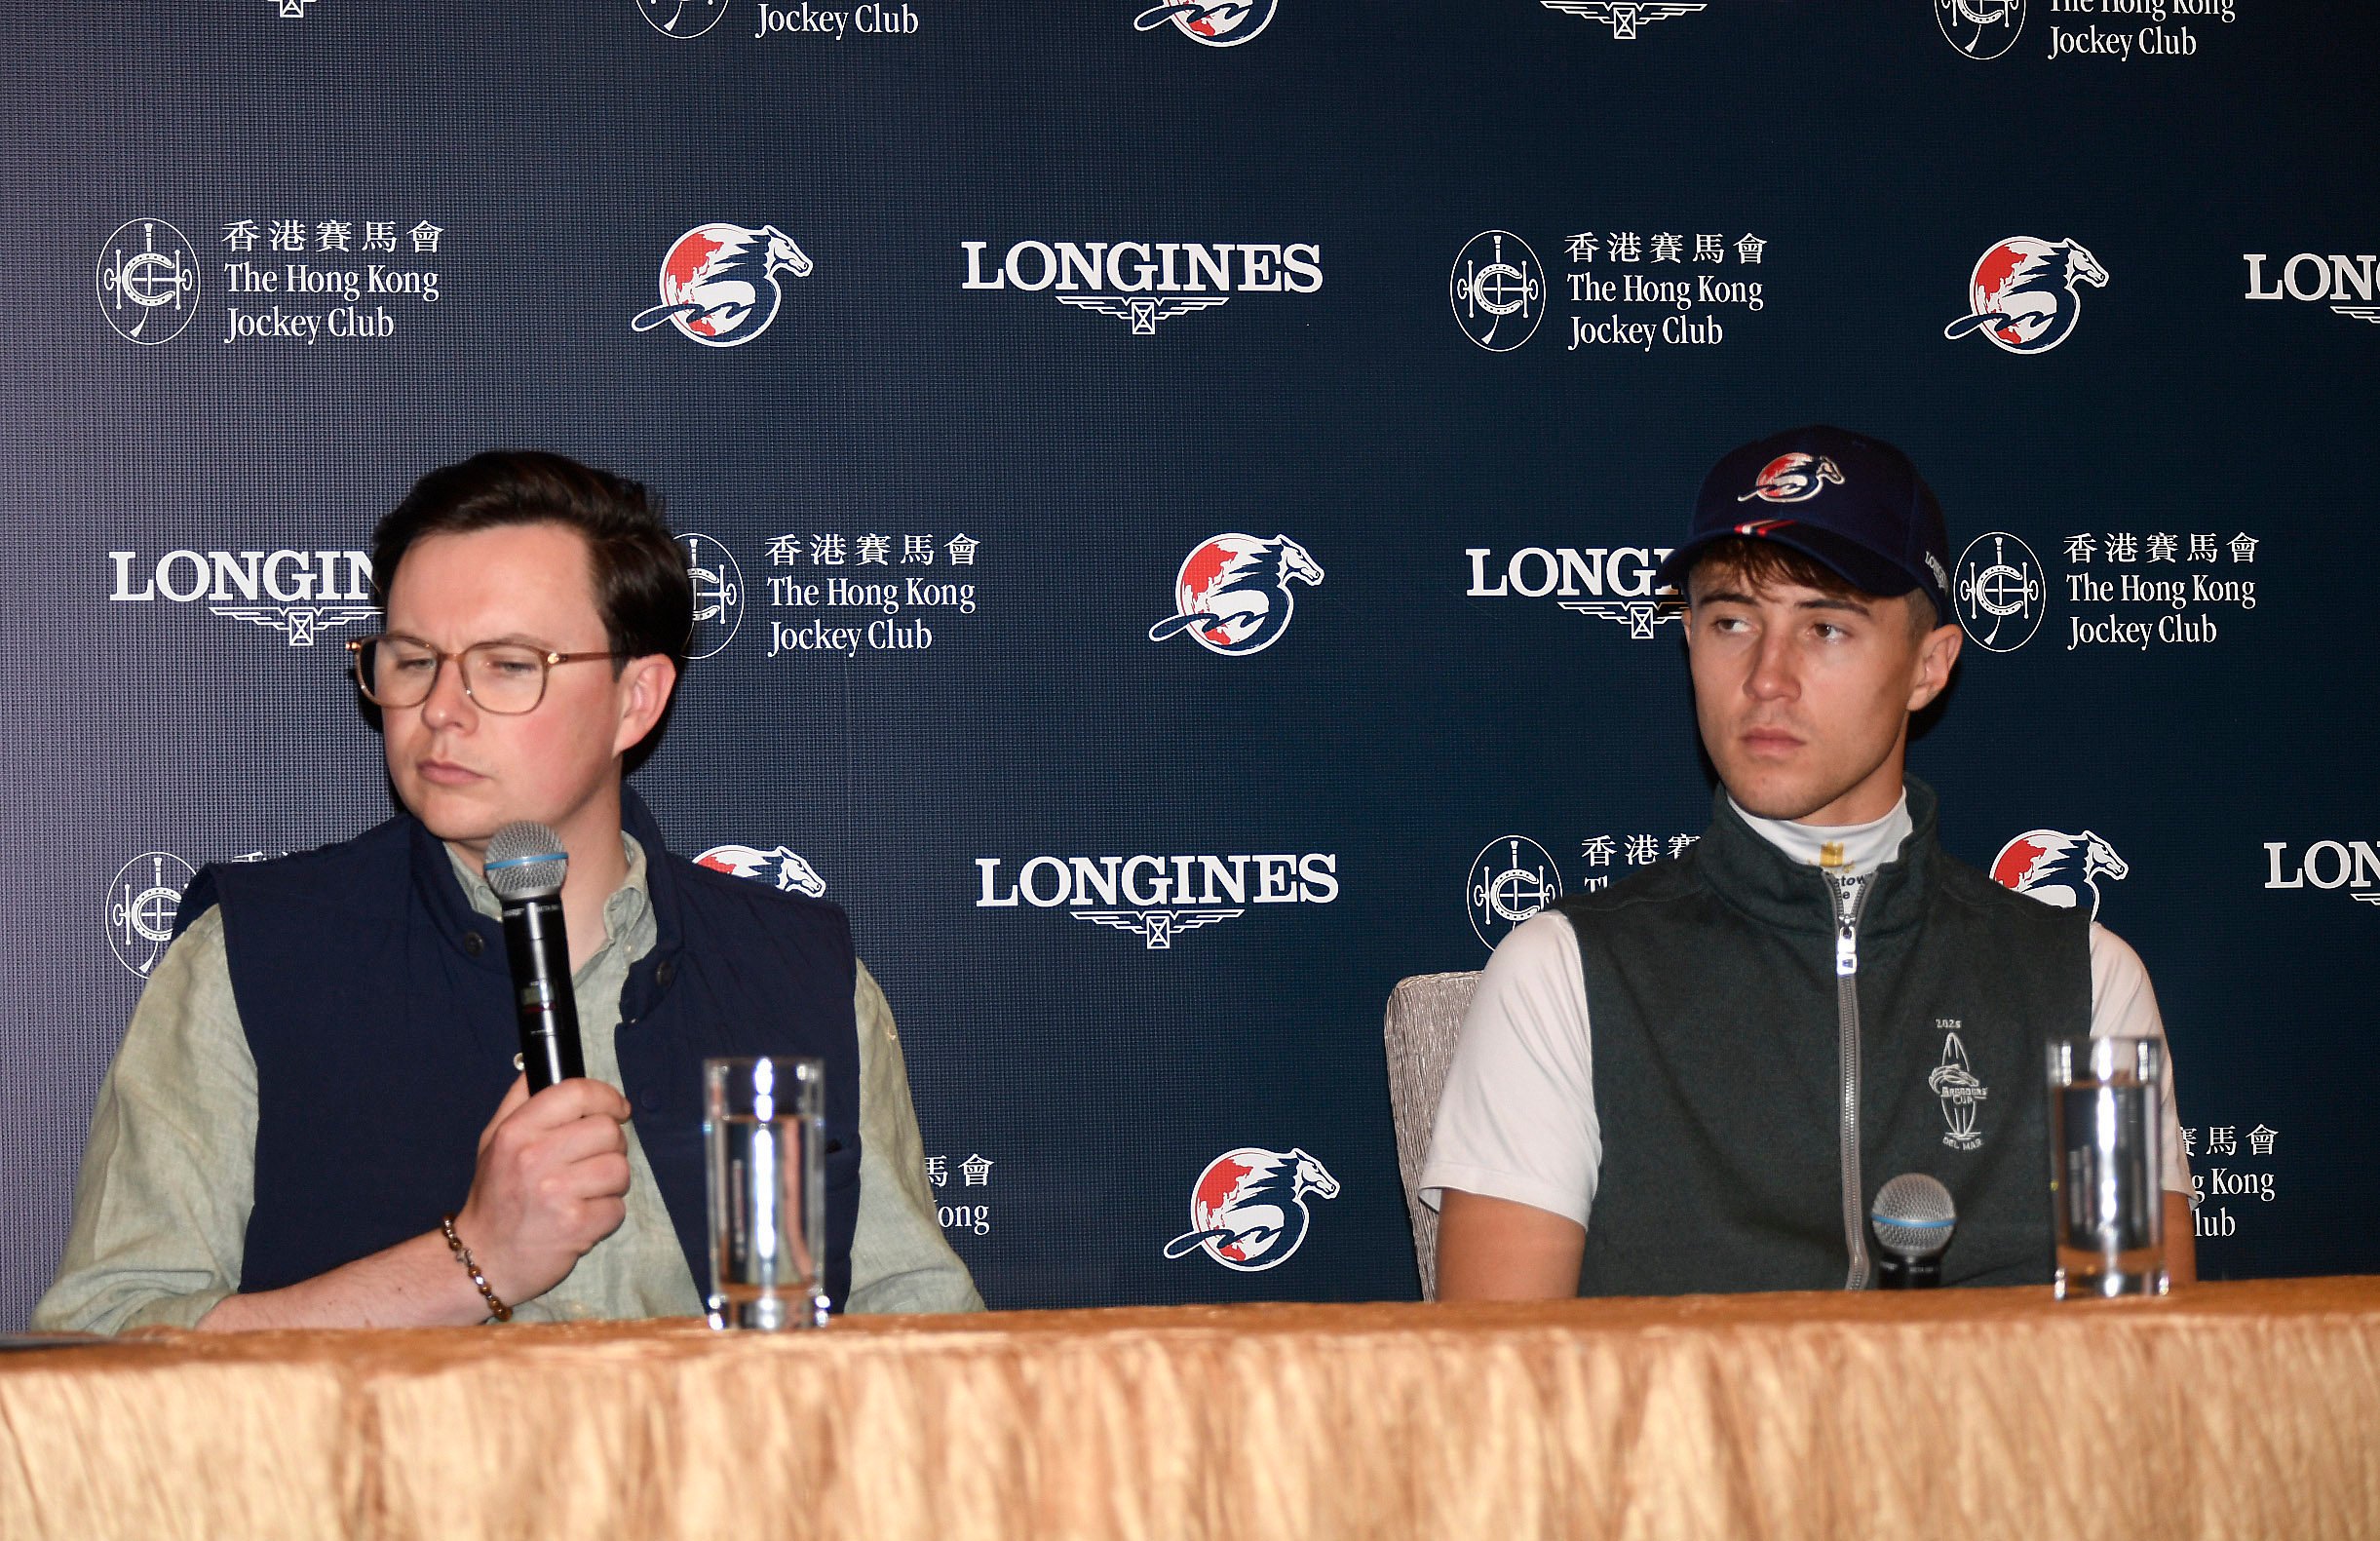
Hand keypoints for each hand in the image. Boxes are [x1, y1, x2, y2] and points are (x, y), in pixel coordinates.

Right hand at [450, 1074, 631, 1307]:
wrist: (483, 1258)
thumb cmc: (494, 1195)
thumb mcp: (493, 1140)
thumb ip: (519, 1100)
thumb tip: (541, 1064)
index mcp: (517, 1131)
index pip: (577, 1093)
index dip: (607, 1097)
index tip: (617, 1109)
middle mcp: (534, 1158)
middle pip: (608, 1130)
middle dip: (611, 1145)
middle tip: (593, 1161)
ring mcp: (556, 1193)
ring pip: (620, 1169)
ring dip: (611, 1183)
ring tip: (586, 1192)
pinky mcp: (576, 1226)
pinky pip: (618, 1208)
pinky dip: (606, 1215)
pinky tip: (582, 1218)